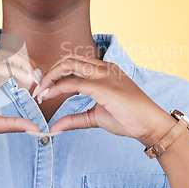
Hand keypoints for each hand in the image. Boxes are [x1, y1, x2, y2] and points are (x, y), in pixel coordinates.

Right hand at [0, 49, 41, 143]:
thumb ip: (14, 124)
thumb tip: (35, 130)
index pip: (11, 65)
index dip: (28, 72)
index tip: (39, 87)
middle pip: (12, 56)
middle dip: (30, 64)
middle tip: (41, 80)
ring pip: (9, 56)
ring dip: (27, 65)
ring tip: (36, 79)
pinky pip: (3, 68)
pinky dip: (19, 73)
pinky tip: (29, 83)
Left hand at [35, 54, 175, 144]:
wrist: (151, 126)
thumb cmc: (129, 120)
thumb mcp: (96, 117)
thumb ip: (75, 119)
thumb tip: (55, 127)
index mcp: (105, 70)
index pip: (74, 63)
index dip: (55, 74)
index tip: (42, 89)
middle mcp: (104, 68)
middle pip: (68, 60)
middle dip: (49, 73)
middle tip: (37, 90)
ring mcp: (105, 75)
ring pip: (69, 65)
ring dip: (50, 77)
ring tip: (40, 92)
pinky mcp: (104, 87)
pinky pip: (73, 83)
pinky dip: (57, 89)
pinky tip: (48, 97)